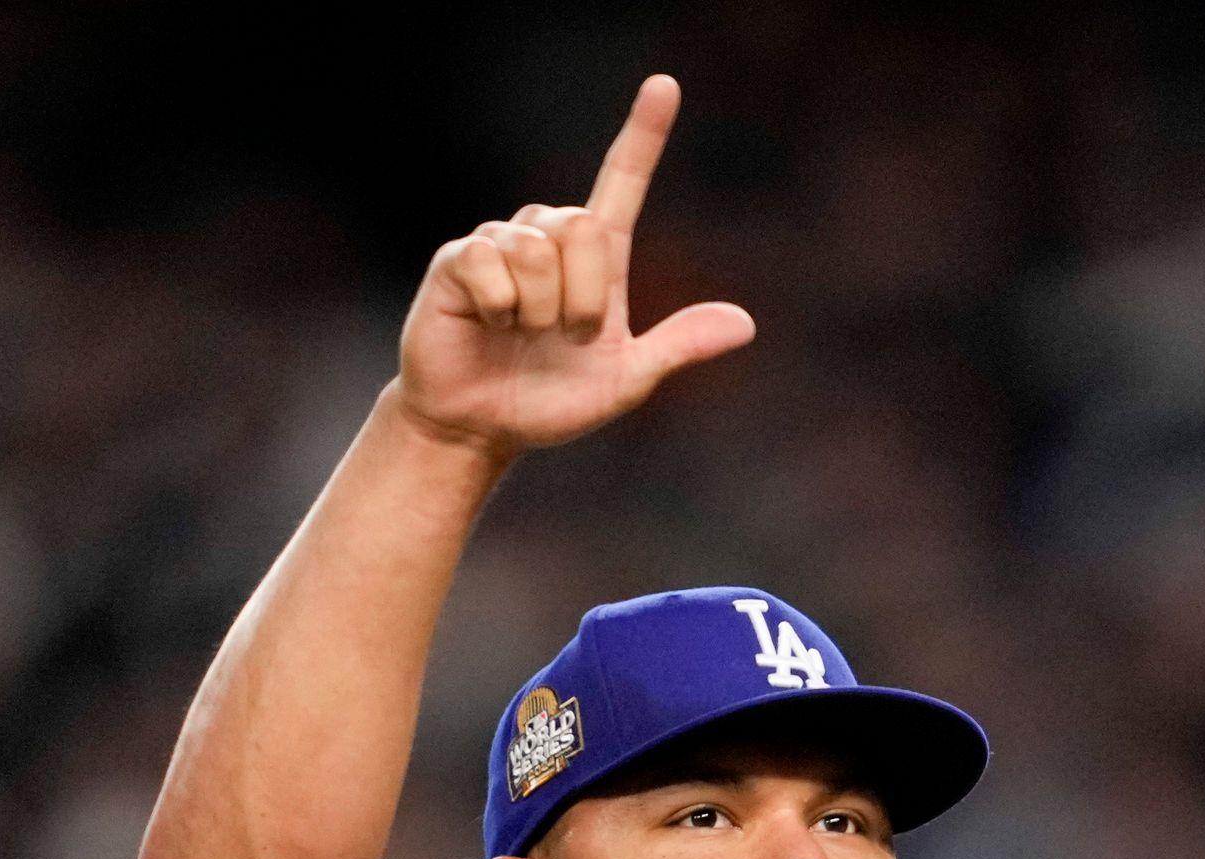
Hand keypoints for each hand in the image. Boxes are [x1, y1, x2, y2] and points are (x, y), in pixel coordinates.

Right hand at [395, 73, 754, 457]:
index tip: (665, 85)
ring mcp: (502, 244)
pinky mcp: (458, 260)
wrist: (480, 427)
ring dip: (540, 312)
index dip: (644, 136)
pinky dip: (501, 309)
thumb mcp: (625, 381)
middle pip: (583, 226)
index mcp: (596, 260)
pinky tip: (489, 325)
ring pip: (538, 250)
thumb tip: (746, 324)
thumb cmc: (550, 401)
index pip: (622, 183)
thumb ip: (678, 348)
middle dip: (583, 298)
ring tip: (522, 335)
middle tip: (568, 338)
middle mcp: (549, 238)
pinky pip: (491, 265)